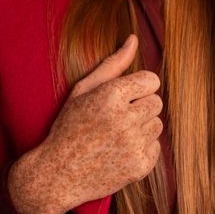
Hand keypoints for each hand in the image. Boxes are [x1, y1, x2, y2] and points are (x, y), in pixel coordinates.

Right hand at [8, 35, 162, 213]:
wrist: (57, 174)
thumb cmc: (69, 126)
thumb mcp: (83, 90)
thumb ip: (112, 64)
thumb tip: (134, 39)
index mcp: (111, 95)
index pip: (151, 80)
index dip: (138, 87)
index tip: (124, 96)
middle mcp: (125, 119)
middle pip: (156, 102)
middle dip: (140, 107)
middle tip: (117, 118)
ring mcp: (133, 145)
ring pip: (157, 125)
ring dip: (141, 128)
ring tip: (116, 135)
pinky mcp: (139, 167)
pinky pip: (155, 148)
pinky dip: (141, 149)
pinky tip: (119, 152)